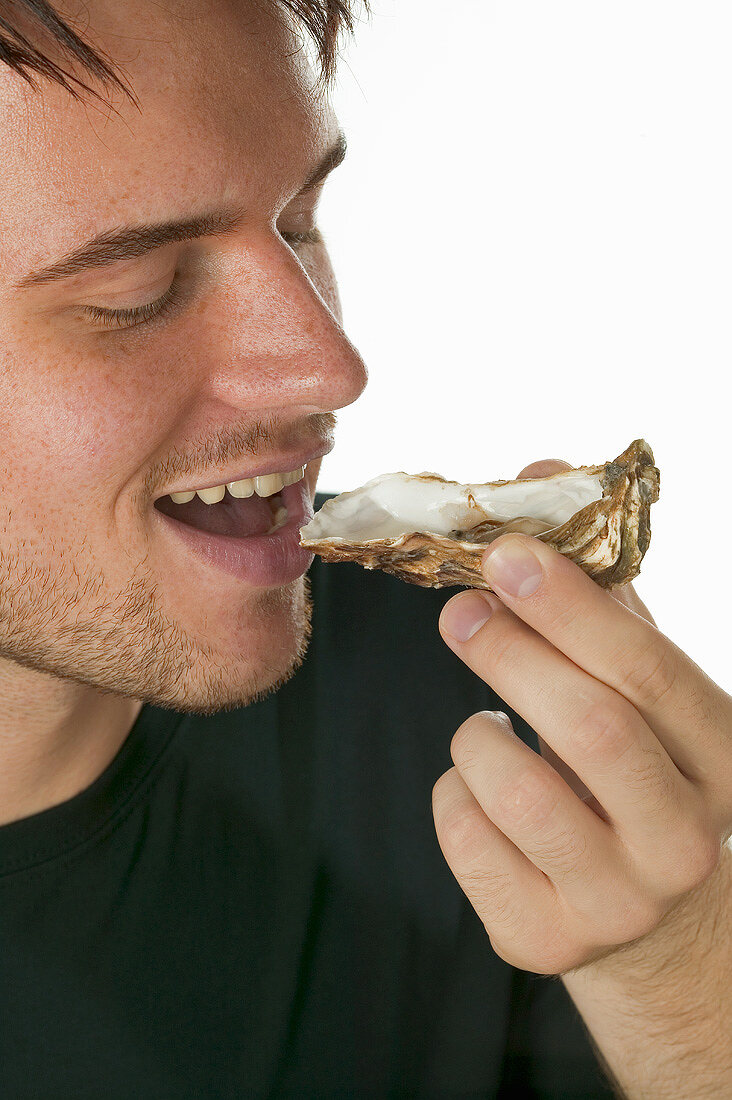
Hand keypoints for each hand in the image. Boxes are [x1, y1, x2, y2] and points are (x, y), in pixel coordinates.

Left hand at [433, 458, 731, 974]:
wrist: (640, 910)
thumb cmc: (633, 766)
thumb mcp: (638, 685)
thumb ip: (597, 586)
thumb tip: (539, 472)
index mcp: (723, 758)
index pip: (649, 670)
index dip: (571, 604)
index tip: (506, 550)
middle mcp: (685, 840)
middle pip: (592, 727)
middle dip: (513, 652)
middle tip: (460, 609)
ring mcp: (617, 901)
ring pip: (516, 786)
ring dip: (476, 732)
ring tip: (484, 721)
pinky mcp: (542, 938)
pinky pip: (465, 834)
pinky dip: (453, 791)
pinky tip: (482, 788)